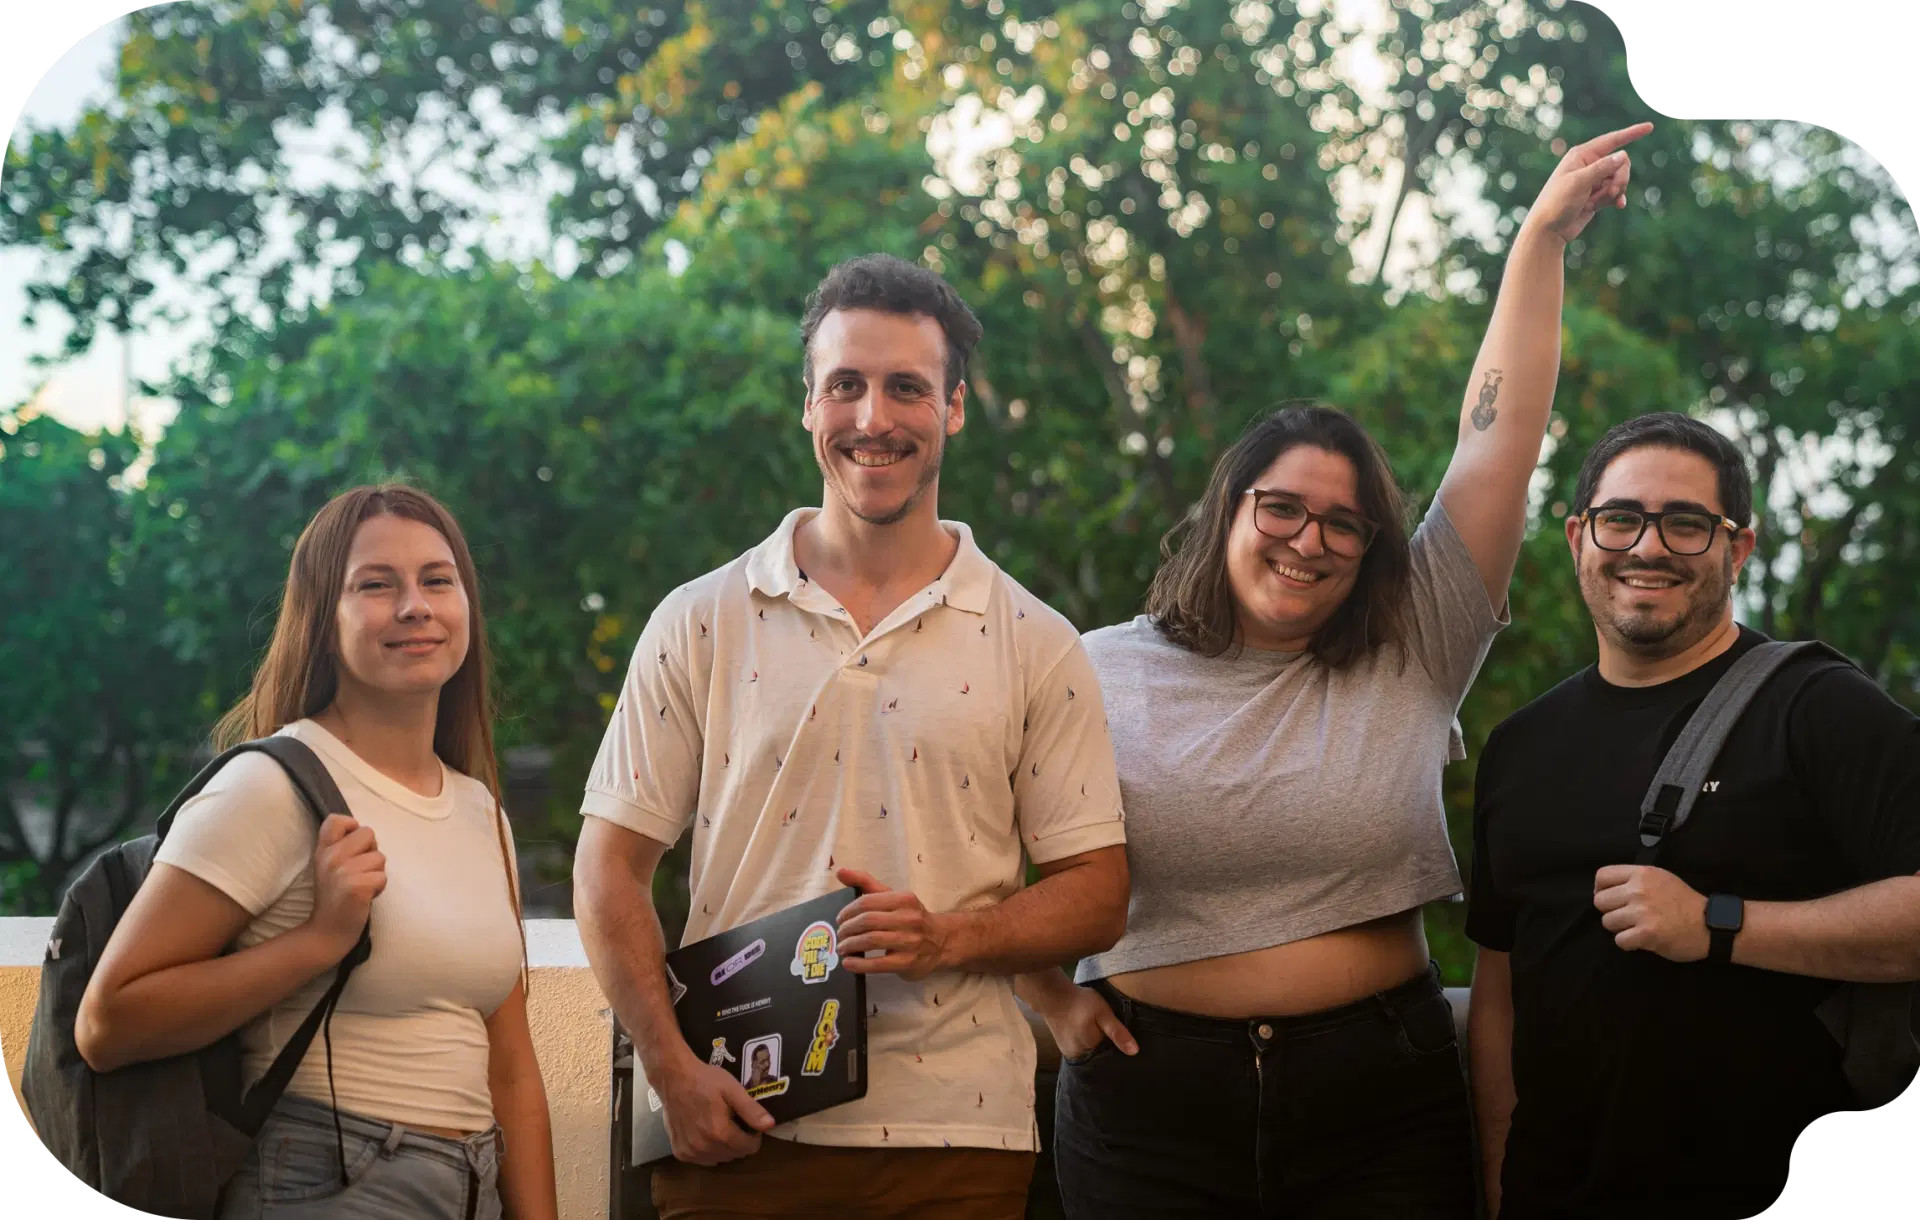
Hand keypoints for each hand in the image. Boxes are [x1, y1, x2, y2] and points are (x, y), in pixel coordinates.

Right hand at [307, 814, 385, 956]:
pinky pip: (382, 877)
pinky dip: (379, 888)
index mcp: (323, 850)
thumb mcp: (328, 867)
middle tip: (360, 872)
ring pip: (380, 857)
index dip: (352, 826)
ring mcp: (342, 872)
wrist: (326, 933)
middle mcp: (331, 857)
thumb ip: (341, 847)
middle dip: (371, 851)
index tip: (353, 844)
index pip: (336, 819)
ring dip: (377, 873)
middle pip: (369, 833)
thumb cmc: (335, 898)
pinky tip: (366, 897)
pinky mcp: (356, 887)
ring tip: (361, 887)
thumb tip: (366, 834)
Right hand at [653, 1053, 774, 1165]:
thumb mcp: (732, 1090)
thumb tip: (770, 1125)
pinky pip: (702, 1160)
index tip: (748, 1122)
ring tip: (719, 1126)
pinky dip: (707, 1151)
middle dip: (739, 1141)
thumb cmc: (705, 1081)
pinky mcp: (679, 1152)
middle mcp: (704, 1148)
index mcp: (720, 1133)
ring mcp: (690, 1152)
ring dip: (724, 1148)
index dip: (754, 1136)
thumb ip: (751, 1110)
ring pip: (719, 1159)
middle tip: (734, 1121)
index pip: (749, 1148)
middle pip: (735, 1155)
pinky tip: (705, 1133)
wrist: (673, 1078)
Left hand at [834, 867, 950, 981]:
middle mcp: (909, 918)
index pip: (867, 902)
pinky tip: (848, 963)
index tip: (840, 919)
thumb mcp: (893, 897)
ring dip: (850, 945)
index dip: (848, 911)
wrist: (941, 941)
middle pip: (868, 921)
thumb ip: (867, 883)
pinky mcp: (908, 962)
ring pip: (871, 940)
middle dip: (847, 929)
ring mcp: (910, 941)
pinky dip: (859, 964)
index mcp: (904, 899)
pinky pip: (878, 964)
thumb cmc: (911, 917)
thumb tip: (840, 872)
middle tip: (839, 935)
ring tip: (842, 948)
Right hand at [1043, 984, 1137, 1061]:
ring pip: (1092, 1056)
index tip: (1123, 1042)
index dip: (1119, 1051)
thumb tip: (1134, 1052)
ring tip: (1100, 1034)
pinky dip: (1088, 1047)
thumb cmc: (1080, 1002)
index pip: (1111, 1058)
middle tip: (1110, 1034)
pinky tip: (1090, 1035)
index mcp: (1091, 1050)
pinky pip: (1083, 1053)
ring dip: (1098, 1048)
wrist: (1053, 995)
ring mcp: (1071, 1054)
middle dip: (1108, 1050)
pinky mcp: (1065, 1050)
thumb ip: (1117, 1032)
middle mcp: (1079, 1057)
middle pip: (1100, 1059)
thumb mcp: (1103, 1013)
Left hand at [1521, 121, 1652, 245]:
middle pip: (1621, 163)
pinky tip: (1618, 206)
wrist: (1548, 230)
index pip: (1611, 140)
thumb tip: (1623, 155)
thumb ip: (1602, 168)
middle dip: (1620, 178)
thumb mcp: (1579, 183)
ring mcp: (1593, 181)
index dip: (1631, 133)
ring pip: (1620, 179)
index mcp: (1581, 155)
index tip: (1650, 127)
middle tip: (1611, 193)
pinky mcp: (1596, 195)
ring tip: (1595, 203)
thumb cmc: (1557, 203)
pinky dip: (1616, 199)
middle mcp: (1589, 165)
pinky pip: (1616, 193)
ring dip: (1612, 193)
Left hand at [1594, 864, 1708, 960]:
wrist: (1710, 925)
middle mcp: (1638, 890)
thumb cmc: (1685, 902)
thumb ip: (1636, 880)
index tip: (1611, 899)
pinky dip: (1628, 943)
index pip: (1602, 876)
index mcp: (1642, 874)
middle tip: (1627, 917)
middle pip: (1600, 901)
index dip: (1601, 889)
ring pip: (1607, 922)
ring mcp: (1642, 912)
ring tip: (1637, 928)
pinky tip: (1641, 940)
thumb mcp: (1661, 879)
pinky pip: (1620, 940)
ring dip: (1620, 928)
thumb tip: (1609, 889)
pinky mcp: (1646, 933)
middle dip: (1610, 911)